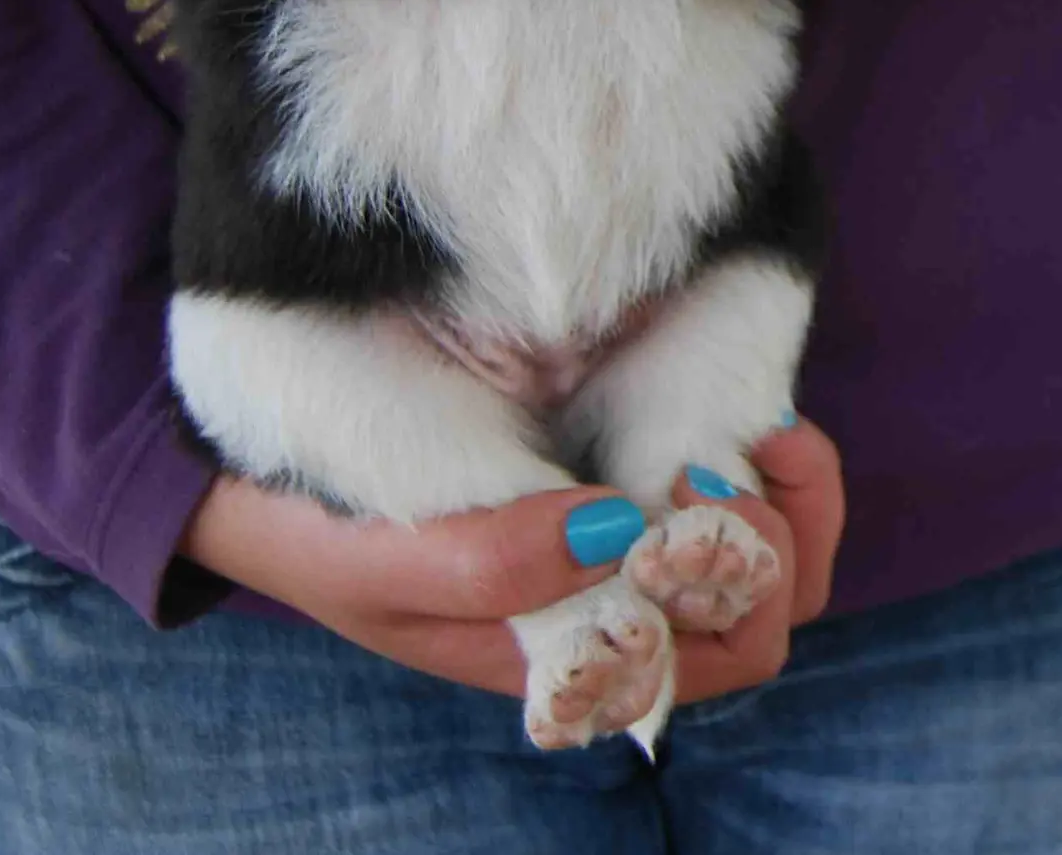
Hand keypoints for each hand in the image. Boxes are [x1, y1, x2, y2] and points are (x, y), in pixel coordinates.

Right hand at [179, 417, 843, 704]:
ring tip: (772, 428)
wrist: (265, 466)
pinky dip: (765, 440)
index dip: (742, 589)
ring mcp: (629, 526)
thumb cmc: (324, 530)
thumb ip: (488, 566)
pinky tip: (753, 407)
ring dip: (796, 495)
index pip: (715, 654)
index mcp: (572, 652)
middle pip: (767, 608)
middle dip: (782, 542)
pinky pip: (736, 468)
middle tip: (734, 456)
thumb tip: (618, 533)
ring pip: (775, 549)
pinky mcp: (623, 451)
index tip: (696, 494)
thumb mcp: (384, 567)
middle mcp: (617, 601)